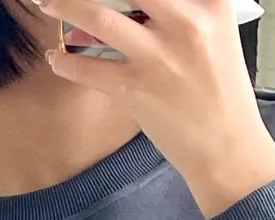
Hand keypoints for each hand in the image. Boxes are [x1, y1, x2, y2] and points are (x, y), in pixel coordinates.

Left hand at [37, 0, 274, 218]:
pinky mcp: (137, 91)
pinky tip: (55, 59)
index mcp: (210, 4)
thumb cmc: (221, 93)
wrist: (228, 150)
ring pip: (98, 16)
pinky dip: (65, 63)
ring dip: (65, 4)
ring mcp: (159, 57)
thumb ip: (184, 9)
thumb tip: (137, 5)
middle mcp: (185, 23)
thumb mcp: (216, 35)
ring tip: (46, 1)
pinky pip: (89, 70)